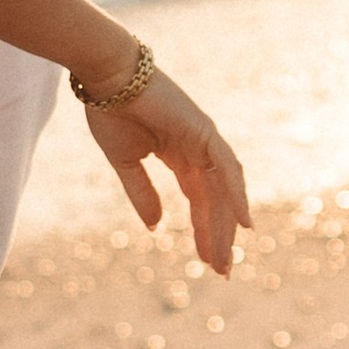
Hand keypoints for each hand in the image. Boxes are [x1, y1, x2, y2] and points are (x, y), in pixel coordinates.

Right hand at [80, 70, 253, 276]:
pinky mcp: (204, 132)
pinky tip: (242, 223)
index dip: (203, 231)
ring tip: (226, 258)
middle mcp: (197, 150)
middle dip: (218, 235)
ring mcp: (204, 140)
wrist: (106, 79)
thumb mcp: (125, 163)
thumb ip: (142, 194)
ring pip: (223, 191)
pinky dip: (237, 195)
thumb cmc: (110, 113)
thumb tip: (155, 227)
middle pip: (215, 201)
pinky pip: (227, 169)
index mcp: (179, 156)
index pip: (198, 201)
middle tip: (222, 270)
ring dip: (226, 225)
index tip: (206, 261)